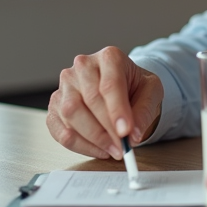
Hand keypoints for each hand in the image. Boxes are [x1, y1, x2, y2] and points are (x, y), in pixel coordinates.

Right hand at [47, 46, 162, 159]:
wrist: (123, 87)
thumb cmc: (135, 86)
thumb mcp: (151, 92)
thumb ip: (144, 111)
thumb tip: (133, 135)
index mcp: (109, 57)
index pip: (110, 85)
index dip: (117, 111)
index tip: (126, 132)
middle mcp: (83, 66)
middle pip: (89, 100)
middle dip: (107, 129)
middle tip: (123, 147)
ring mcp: (65, 85)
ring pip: (71, 114)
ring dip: (93, 139)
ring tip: (113, 149)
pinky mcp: (54, 105)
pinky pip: (59, 129)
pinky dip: (79, 145)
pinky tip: (98, 149)